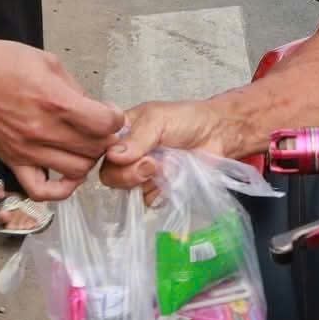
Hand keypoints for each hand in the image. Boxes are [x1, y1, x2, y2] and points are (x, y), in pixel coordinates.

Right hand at [0, 36, 123, 200]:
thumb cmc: (1, 62)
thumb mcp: (48, 62)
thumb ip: (75, 88)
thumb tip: (94, 109)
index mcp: (56, 101)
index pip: (106, 124)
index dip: (116, 118)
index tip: (109, 113)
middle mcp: (43, 130)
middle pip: (95, 149)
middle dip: (104, 138)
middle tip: (97, 128)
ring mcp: (27, 150)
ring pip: (77, 171)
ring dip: (87, 159)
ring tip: (81, 145)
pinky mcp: (12, 161)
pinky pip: (41, 191)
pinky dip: (60, 190)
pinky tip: (65, 174)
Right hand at [100, 99, 236, 192]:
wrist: (218, 135)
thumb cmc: (188, 120)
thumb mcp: (158, 119)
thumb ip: (136, 137)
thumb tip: (113, 156)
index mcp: (122, 133)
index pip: (100, 151)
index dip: (110, 157)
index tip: (127, 154)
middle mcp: (128, 154)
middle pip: (110, 175)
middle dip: (130, 173)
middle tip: (152, 163)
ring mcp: (142, 173)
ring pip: (128, 191)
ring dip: (148, 182)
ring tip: (167, 167)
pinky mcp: (157, 189)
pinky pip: (148, 200)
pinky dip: (160, 191)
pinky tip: (172, 178)